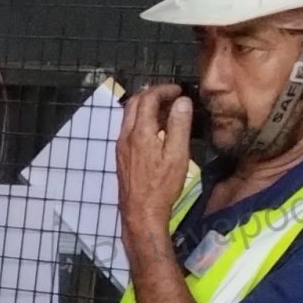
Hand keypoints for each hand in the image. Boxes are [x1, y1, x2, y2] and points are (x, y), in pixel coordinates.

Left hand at [116, 84, 194, 253]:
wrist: (140, 213)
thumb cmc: (162, 186)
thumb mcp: (177, 155)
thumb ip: (179, 126)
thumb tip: (181, 101)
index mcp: (140, 132)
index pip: (148, 98)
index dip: (164, 90)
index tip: (179, 91)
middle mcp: (126, 136)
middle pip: (135, 103)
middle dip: (153, 94)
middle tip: (172, 97)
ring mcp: (121, 146)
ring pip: (130, 115)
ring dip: (147, 107)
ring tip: (168, 112)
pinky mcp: (121, 156)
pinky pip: (129, 128)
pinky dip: (142, 120)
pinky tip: (157, 130)